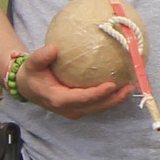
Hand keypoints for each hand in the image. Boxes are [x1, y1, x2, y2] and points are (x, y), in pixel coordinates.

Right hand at [17, 42, 132, 120]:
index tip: (112, 85)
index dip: (98, 94)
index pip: (82, 99)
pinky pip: (97, 104)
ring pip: (99, 108)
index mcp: (58, 99)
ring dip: (116, 99)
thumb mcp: (32, 64)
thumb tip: (52, 49)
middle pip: (96, 107)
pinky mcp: (79, 107)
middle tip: (130, 86)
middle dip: (114, 99)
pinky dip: (110, 97)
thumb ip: (40, 57)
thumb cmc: (32, 74)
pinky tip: (121, 85)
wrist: (29, 87)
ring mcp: (75, 110)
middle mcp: (69, 108)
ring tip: (131, 86)